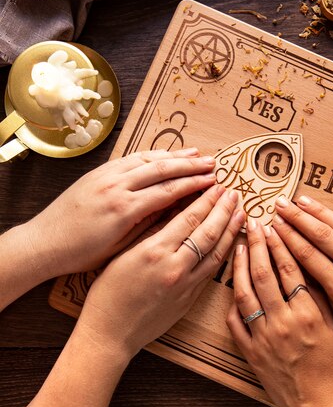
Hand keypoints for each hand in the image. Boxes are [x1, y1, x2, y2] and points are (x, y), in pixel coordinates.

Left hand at [24, 148, 216, 278]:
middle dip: (190, 165)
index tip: (213, 182)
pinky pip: (130, 158)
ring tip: (196, 153)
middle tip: (213, 163)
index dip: (194, 185)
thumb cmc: (81, 253)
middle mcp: (116, 186)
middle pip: (162, 169)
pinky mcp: (98, 173)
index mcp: (124, 209)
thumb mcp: (119, 246)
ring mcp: (105, 176)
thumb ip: (147, 224)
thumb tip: (174, 210)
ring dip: (174, 155)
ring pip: (147, 159)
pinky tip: (164, 154)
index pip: (168, 191)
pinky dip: (151, 154)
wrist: (44, 242)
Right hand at [76, 184, 244, 362]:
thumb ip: (149, 231)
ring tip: (241, 213)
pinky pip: (212, 272)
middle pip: (208, 233)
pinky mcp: (190, 300)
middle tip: (235, 193)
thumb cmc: (108, 293)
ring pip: (216, 253)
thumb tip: (171, 207)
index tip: (217, 186)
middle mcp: (174, 267)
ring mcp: (185, 285)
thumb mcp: (123, 254)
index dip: (207, 200)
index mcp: (154, 251)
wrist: (110, 333)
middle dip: (224, 210)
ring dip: (231, 231)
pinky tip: (231, 243)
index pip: (189, 218)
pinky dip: (225, 255)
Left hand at [226, 218, 332, 406]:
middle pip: (263, 274)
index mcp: (307, 314)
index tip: (273, 226)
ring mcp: (263, 337)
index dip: (279, 244)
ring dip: (239, 266)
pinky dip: (232, 303)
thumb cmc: (332, 367)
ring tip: (237, 246)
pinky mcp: (250, 352)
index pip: (290, 269)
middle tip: (252, 224)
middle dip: (255, 245)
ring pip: (245, 294)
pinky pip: (235, 323)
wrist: (318, 406)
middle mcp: (282, 322)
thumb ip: (320, 298)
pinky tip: (231, 285)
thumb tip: (307, 267)